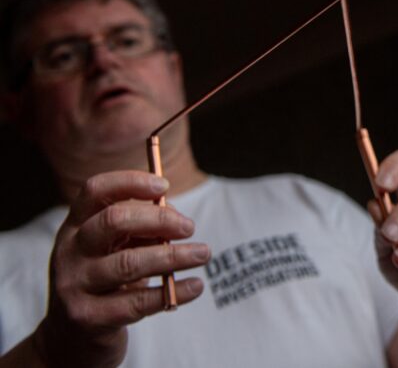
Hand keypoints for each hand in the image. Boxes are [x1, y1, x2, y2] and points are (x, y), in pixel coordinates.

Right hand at [33, 171, 208, 367]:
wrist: (72, 339)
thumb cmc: (106, 283)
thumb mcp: (115, 250)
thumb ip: (140, 229)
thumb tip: (176, 217)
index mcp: (75, 226)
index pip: (95, 191)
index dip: (131, 182)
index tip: (165, 185)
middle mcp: (68, 251)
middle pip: (113, 221)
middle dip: (159, 220)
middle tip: (190, 227)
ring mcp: (74, 285)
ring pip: (129, 263)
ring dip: (174, 256)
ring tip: (204, 253)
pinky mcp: (87, 318)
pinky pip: (137, 302)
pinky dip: (173, 291)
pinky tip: (195, 285)